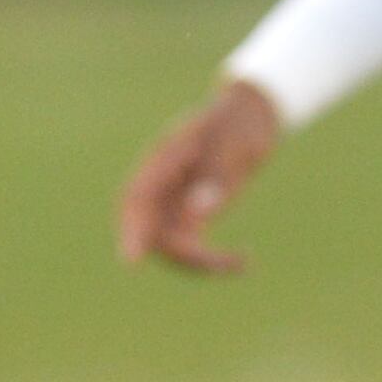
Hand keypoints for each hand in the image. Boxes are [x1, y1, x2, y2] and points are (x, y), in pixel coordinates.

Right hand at [115, 77, 283, 274]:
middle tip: (215, 265)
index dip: (132, 232)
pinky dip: (210, 259)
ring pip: (169, 244)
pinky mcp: (188, 215)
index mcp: (162, 160)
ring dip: (198, 262)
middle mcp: (160, 184)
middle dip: (174, 254)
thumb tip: (197, 216)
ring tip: (240, 262)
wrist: (250, 116)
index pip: (138, 199)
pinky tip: (241, 262)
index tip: (132, 262)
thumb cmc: (239, 124)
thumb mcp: (233, 146)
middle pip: (148, 228)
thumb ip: (215, 178)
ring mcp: (171, 201)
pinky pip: (188, 246)